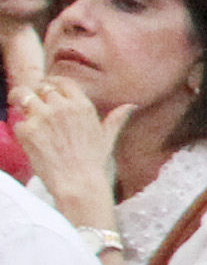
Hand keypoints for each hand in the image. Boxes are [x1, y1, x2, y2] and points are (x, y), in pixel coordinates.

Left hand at [14, 73, 117, 232]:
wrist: (77, 182)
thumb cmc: (93, 162)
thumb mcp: (107, 137)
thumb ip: (115, 119)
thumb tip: (130, 106)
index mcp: (82, 106)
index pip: (62, 82)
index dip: (52, 82)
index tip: (46, 86)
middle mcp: (62, 107)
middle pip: (41, 87)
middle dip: (34, 92)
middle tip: (28, 99)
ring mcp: (43, 117)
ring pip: (23, 97)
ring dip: (19, 101)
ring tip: (17, 106)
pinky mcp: (27, 130)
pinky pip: (19, 123)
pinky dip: (22, 130)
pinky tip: (30, 141)